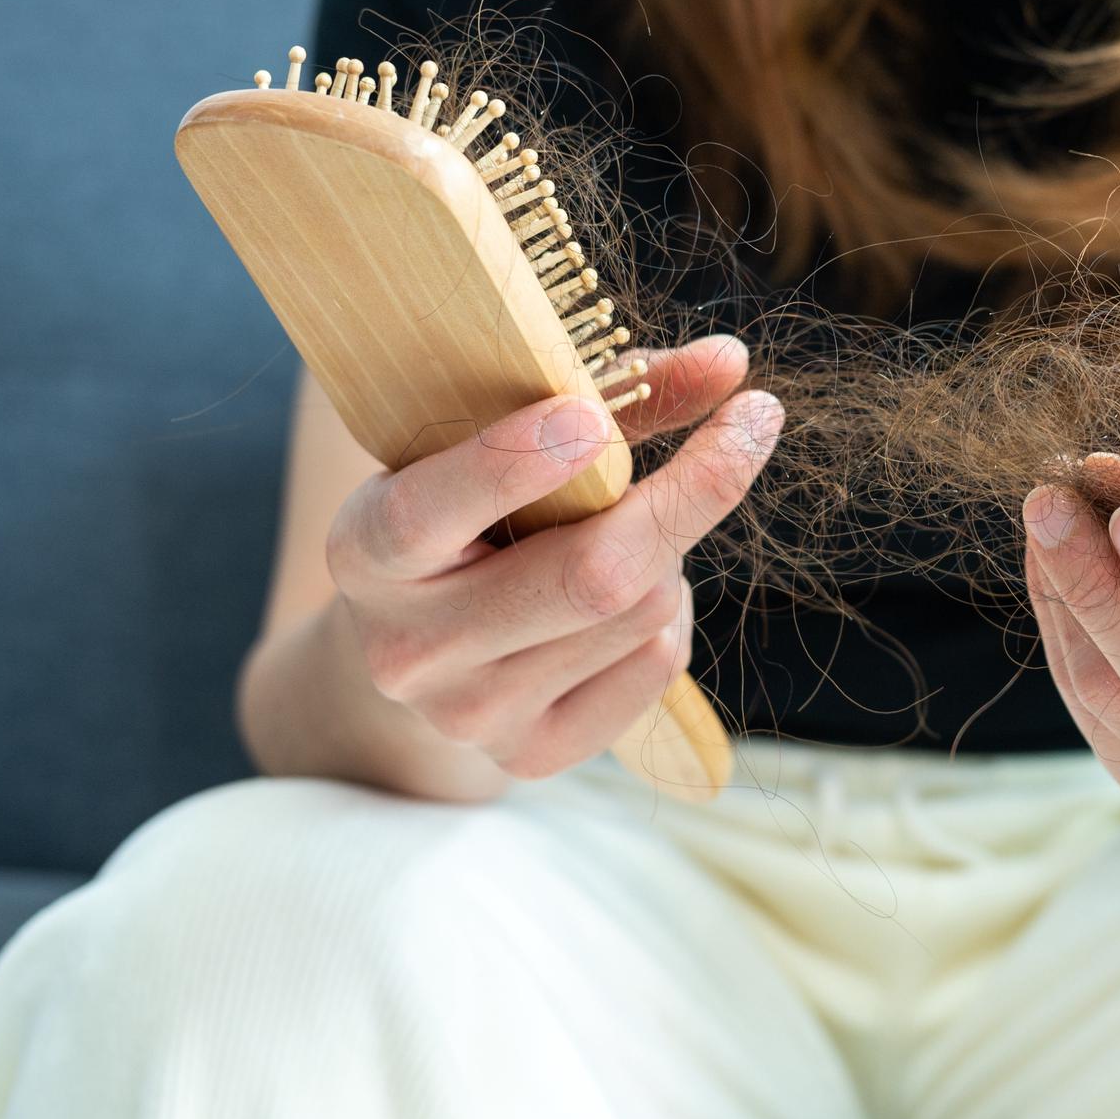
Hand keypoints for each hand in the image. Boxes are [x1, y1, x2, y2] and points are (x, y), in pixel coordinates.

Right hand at [324, 335, 774, 780]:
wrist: (418, 640)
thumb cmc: (469, 507)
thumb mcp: (500, 437)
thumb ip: (609, 392)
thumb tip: (731, 362)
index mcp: (367, 552)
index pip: (426, 515)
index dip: (510, 464)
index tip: (592, 416)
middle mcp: (407, 648)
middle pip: (586, 577)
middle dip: (686, 492)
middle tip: (752, 419)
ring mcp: (469, 716)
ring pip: (639, 612)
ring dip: (669, 551)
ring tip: (630, 529)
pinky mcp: (532, 756)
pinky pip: (656, 666)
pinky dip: (670, 611)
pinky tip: (629, 596)